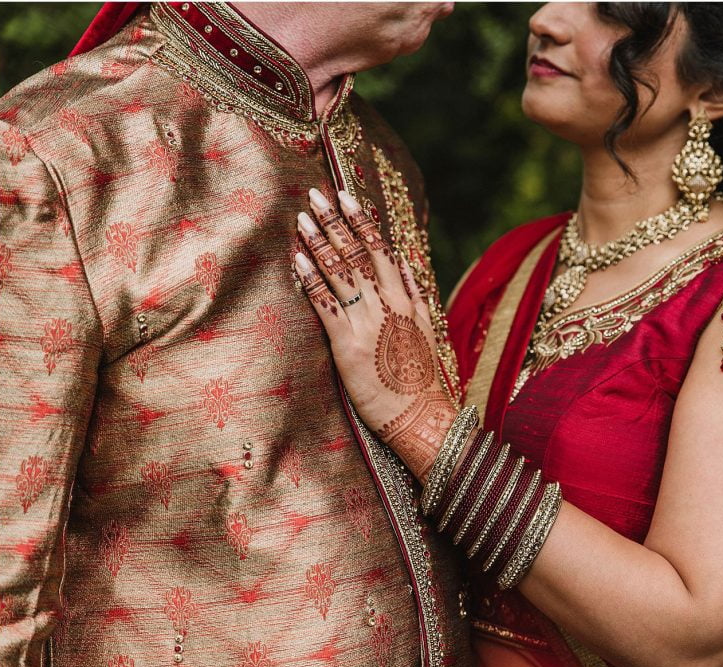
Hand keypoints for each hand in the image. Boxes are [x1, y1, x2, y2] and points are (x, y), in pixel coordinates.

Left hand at [293, 188, 455, 480]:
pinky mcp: (347, 345)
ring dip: (319, 243)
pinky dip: (311, 280)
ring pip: (340, 273)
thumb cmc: (420, 377)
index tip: (346, 196)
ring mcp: (366, 322)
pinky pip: (325, 305)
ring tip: (302, 220)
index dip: (361, 220)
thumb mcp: (425, 329)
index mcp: (405, 298)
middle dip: (335, 221)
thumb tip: (403, 262)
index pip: (380, 248)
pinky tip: (297, 261)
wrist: (420, 415)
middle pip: (357, 252)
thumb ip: (414, 294)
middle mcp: (386, 304)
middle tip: (315, 195)